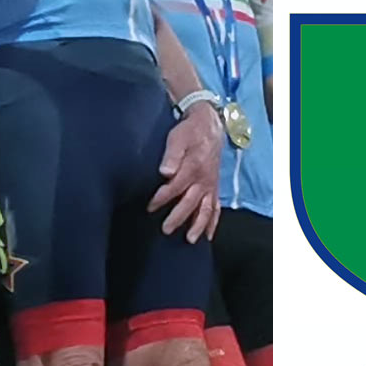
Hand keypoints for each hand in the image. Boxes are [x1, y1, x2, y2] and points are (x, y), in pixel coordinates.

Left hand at [148, 102, 222, 241]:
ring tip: (190, 240)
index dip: (162, 199)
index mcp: (193, 167)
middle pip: (191, 202)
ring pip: (206, 209)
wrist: (209, 126)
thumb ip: (172, 155)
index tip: (150, 207)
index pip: (175, 187)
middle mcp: (204, 179)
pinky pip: (216, 208)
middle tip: (165, 230)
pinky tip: (207, 236)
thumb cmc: (189, 132)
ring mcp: (211, 185)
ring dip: (198, 225)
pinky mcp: (214, 188)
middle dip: (178, 217)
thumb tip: (165, 172)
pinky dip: (213, 223)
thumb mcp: (178, 137)